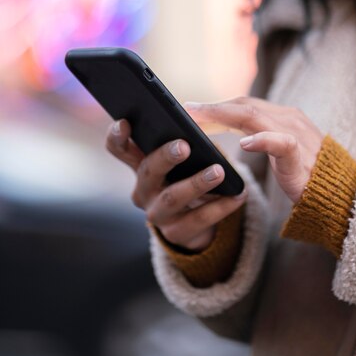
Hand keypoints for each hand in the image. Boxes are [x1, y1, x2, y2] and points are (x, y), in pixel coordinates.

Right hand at [106, 119, 247, 250]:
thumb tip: (200, 121)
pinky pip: (199, 219)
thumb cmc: (188, 177)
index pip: (119, 148)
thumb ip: (182, 142)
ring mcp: (156, 214)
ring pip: (172, 198)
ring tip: (218, 171)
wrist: (196, 223)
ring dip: (196, 183)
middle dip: (165, 157)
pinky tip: (237, 195)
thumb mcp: (182, 160)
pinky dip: (220, 206)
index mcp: (140, 165)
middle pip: (148, 171)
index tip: (126, 122)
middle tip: (184, 146)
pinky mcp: (175, 233)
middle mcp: (143, 190)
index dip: (117, 136)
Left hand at [185, 97, 323, 202]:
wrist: (340, 192)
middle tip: (185, 110)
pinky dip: (262, 140)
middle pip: (243, 105)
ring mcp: (295, 133)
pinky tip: (244, 143)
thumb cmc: (307, 173)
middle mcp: (288, 118)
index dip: (216, 105)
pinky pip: (280, 142)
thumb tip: (235, 136)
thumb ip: (262, 137)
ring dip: (223, 114)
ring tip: (199, 119)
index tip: (190, 110)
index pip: (243, 104)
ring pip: (254, 116)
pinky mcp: (300, 155)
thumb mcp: (280, 150)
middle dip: (212, 107)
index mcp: (282, 116)